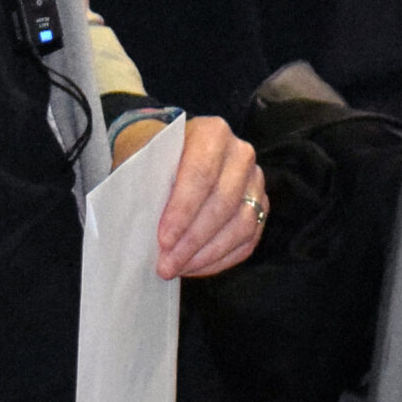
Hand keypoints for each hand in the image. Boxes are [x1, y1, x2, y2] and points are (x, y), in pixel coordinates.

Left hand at [109, 114, 266, 277]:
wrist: (169, 154)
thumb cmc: (152, 159)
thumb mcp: (141, 161)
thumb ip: (145, 187)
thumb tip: (143, 228)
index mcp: (213, 133)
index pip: (201, 175)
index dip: (183, 211)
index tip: (162, 240)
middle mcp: (241, 154)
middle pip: (223, 203)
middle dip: (193, 240)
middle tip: (166, 264)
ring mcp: (255, 181)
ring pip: (241, 225)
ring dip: (207, 253)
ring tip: (177, 268)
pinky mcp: (260, 206)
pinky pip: (248, 240)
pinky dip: (221, 258)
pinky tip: (194, 267)